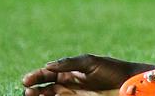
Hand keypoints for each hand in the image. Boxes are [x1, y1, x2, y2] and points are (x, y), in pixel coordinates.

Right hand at [22, 54, 154, 95]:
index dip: (35, 76)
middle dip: (34, 90)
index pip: (47, 74)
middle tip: (28, 92)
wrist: (128, 82)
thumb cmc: (111, 69)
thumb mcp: (90, 62)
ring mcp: (72, 95)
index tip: (26, 80)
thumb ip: (69, 63)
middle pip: (44, 88)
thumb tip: (48, 65)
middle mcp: (68, 84)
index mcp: (69, 71)